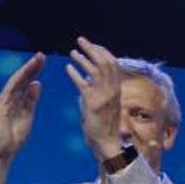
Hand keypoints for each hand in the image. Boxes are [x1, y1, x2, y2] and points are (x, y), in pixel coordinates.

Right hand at [0, 52, 45, 162]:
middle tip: (41, 55)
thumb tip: (37, 83)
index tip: (44, 60)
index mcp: (18, 99)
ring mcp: (3, 102)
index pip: (27, 81)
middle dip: (31, 67)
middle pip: (21, 79)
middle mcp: (9, 98)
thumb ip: (31, 100)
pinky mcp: (0, 109)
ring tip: (35, 61)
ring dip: (25, 71)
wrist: (5, 151)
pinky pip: (8, 93)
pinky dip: (16, 84)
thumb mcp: (28, 114)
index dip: (35, 70)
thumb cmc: (16, 135)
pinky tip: (24, 76)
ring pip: (15, 83)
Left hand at [65, 37, 122, 160]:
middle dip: (93, 49)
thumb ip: (96, 89)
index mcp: (116, 89)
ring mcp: (104, 97)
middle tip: (81, 40)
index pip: (113, 64)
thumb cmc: (103, 125)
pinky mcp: (94, 104)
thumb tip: (86, 76)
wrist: (107, 143)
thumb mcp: (103, 103)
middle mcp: (113, 91)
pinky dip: (76, 75)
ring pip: (96, 71)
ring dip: (84, 59)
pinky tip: (67, 68)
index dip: (102, 52)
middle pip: (106, 63)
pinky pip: (84, 85)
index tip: (92, 45)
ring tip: (71, 52)